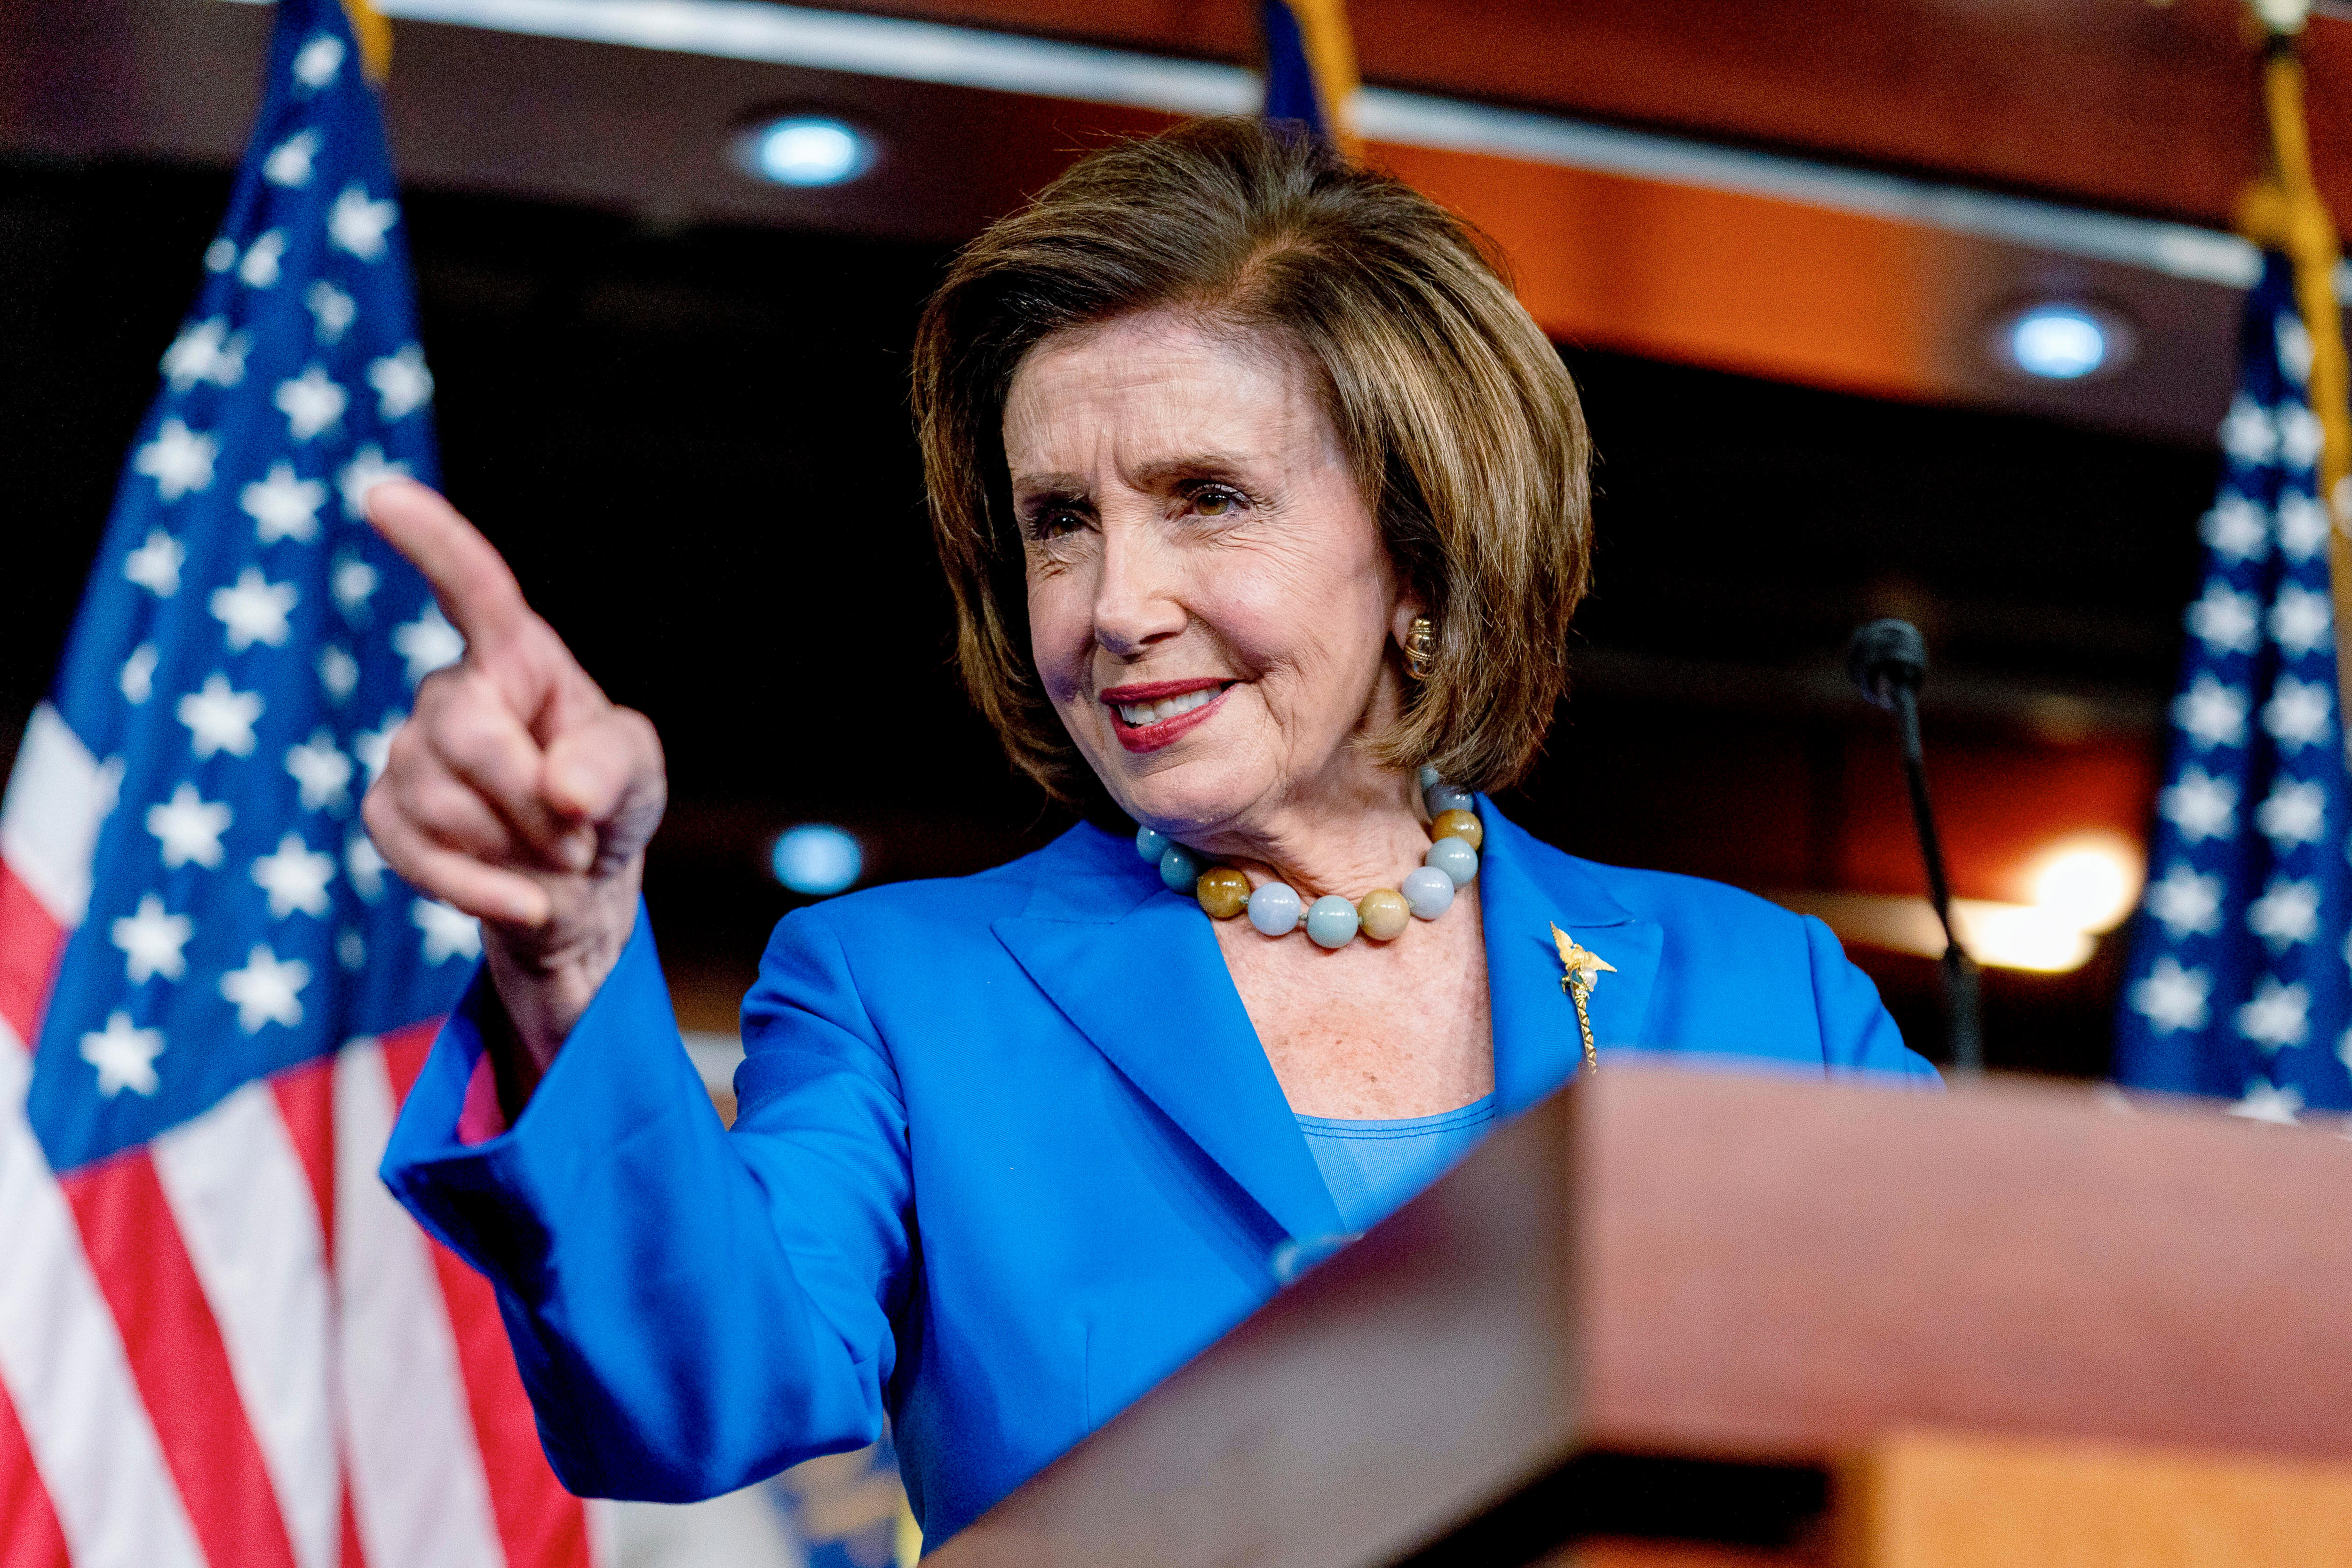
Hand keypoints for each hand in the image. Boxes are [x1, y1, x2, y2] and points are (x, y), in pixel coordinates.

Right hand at [361, 480, 666, 1073]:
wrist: (576, 886)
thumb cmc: (607, 805)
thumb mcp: (639, 775)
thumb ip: (613, 768)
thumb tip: (563, 792)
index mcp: (517, 655)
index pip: (472, 586)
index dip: (432, 541)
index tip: (381, 493)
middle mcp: (452, 690)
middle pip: (468, 735)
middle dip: (532, 800)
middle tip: (577, 835)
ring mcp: (411, 750)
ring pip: (442, 801)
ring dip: (515, 848)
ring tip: (549, 855)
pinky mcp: (387, 812)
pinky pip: (413, 851)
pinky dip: (476, 889)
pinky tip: (521, 899)